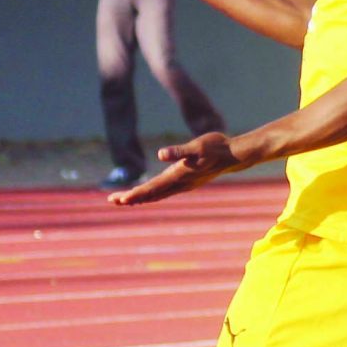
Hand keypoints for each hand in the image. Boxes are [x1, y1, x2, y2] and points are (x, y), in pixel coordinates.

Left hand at [107, 132, 242, 205]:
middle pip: (151, 194)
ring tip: (124, 200)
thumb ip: (179, 151)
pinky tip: (148, 193)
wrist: (234, 155)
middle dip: (132, 198)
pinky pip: (165, 190)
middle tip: (112, 200)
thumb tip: (161, 154)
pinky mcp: (188, 180)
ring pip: (158, 194)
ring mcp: (184, 183)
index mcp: (178, 175)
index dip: (135, 194)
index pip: (152, 188)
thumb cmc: (216, 147)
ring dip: (141, 197)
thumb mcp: (196, 146)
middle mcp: (179, 183)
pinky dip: (153, 193)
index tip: (120, 199)